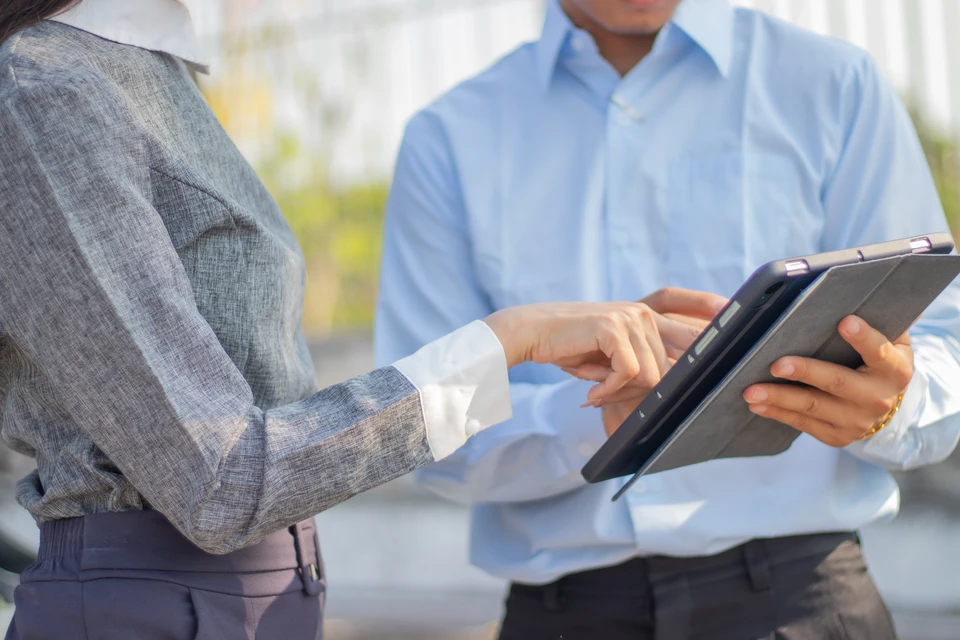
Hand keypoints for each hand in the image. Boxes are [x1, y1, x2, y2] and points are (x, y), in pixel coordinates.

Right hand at [483, 301, 702, 405]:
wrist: (531, 333)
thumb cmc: (569, 348)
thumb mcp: (611, 356)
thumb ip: (641, 365)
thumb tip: (670, 391)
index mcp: (648, 317)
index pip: (690, 331)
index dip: (710, 330)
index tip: (728, 324)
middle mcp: (643, 314)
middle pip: (667, 370)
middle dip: (637, 393)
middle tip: (605, 397)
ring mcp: (629, 318)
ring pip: (650, 375)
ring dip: (619, 393)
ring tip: (593, 390)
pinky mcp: (613, 327)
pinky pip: (628, 373)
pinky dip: (608, 389)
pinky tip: (589, 393)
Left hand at [743, 316, 913, 446]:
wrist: (886, 403)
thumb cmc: (877, 359)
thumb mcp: (888, 338)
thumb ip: (875, 317)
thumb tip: (848, 290)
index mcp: (894, 368)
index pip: (879, 351)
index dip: (863, 337)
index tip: (844, 321)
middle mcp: (878, 397)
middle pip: (837, 382)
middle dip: (805, 372)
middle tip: (776, 364)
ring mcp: (858, 420)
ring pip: (813, 406)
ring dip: (779, 397)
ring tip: (751, 390)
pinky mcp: (837, 436)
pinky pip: (803, 423)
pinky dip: (777, 413)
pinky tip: (756, 404)